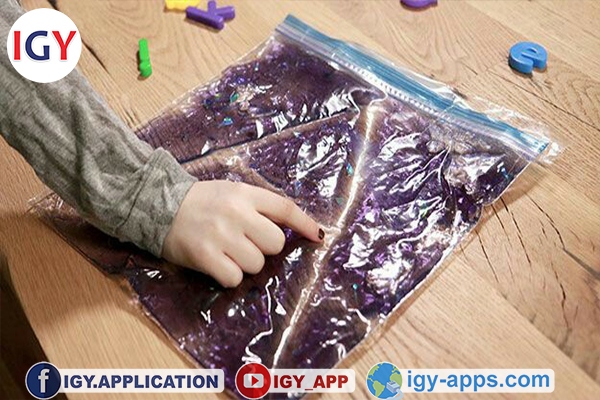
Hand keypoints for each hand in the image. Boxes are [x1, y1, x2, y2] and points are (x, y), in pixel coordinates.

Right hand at [162, 180, 323, 287]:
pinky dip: (228, 276)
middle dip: (264, 248)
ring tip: (226, 252)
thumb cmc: (200, 202)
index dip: (305, 224)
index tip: (319, 237)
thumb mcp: (232, 192)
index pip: (285, 209)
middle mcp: (236, 213)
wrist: (157, 205)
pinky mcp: (204, 256)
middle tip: (245, 243)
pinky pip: (234, 278)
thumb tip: (290, 229)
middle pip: (275, 243)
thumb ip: (259, 206)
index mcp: (245, 194)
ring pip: (256, 264)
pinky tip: (216, 264)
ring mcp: (220, 235)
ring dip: (245, 264)